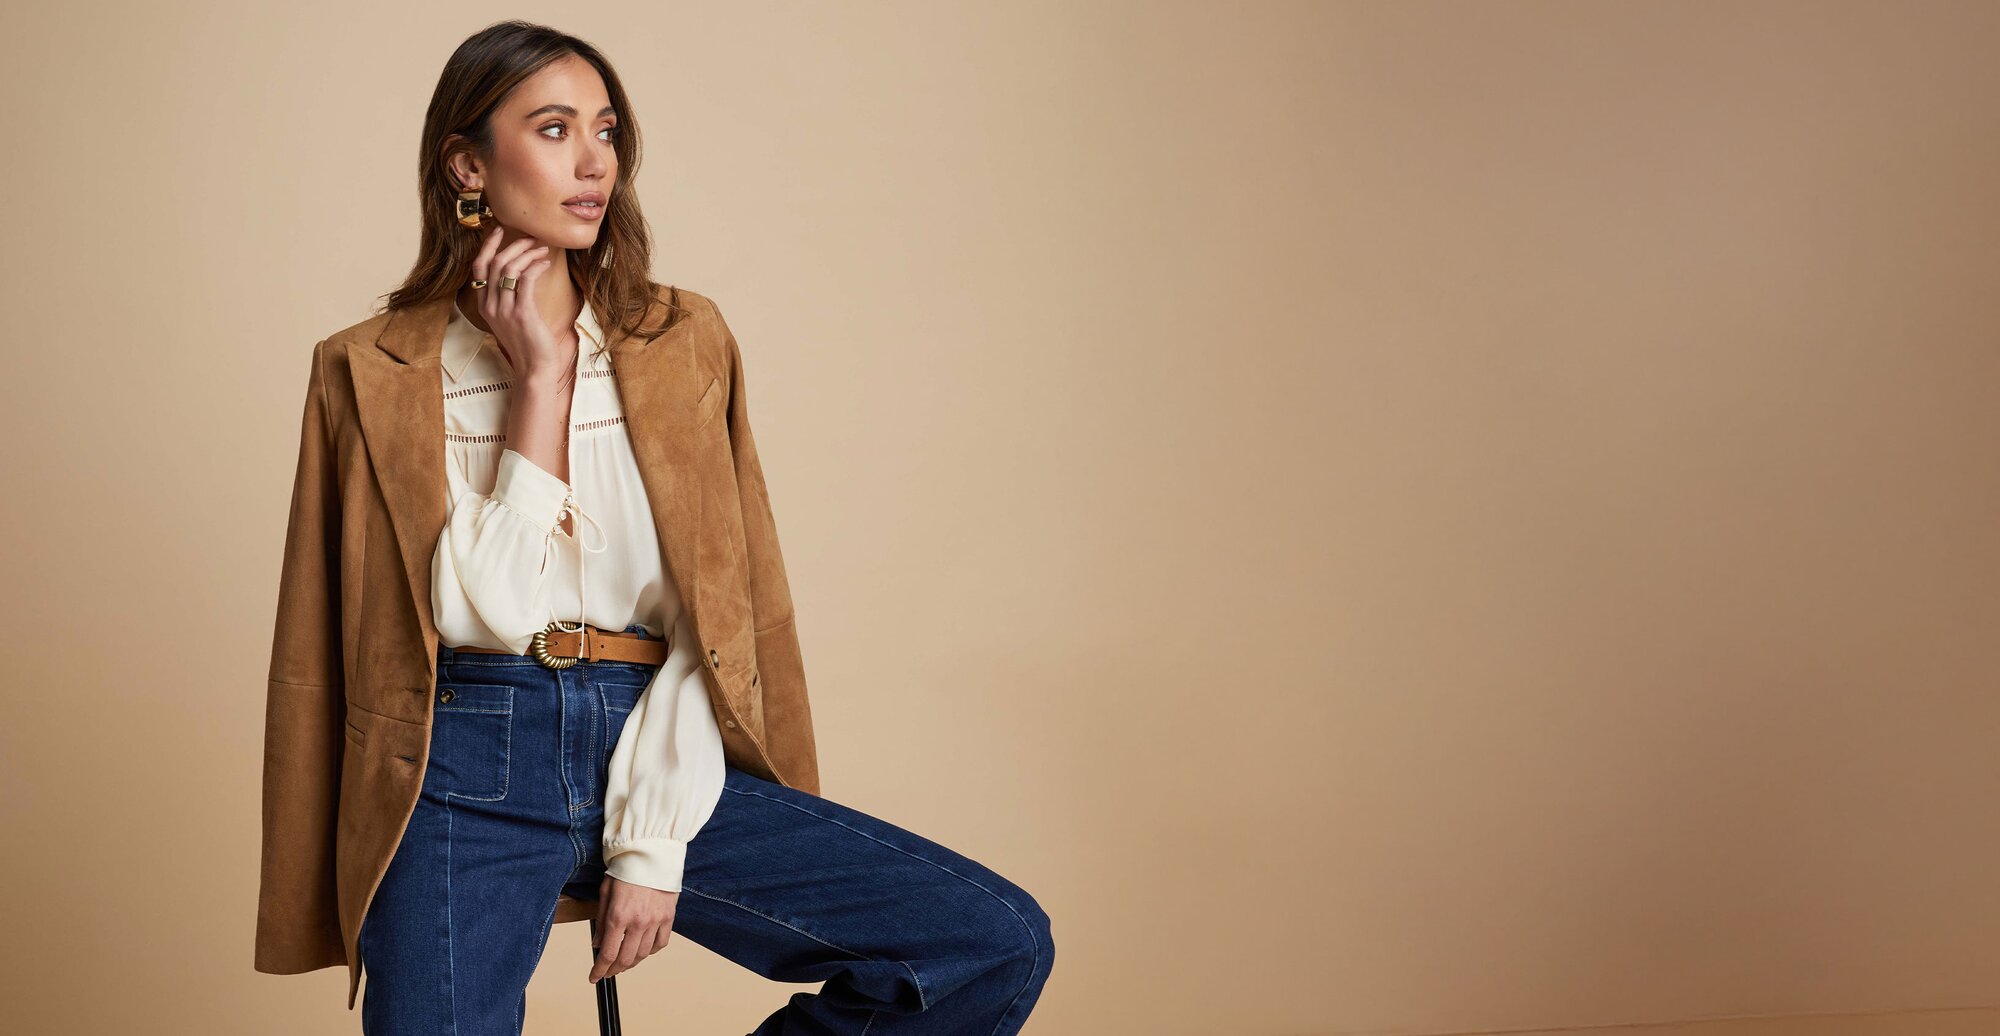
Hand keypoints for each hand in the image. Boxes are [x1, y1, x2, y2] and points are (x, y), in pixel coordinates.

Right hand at [469, 224, 573, 382]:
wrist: (534, 370)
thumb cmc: (528, 344)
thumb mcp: (512, 318)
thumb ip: (510, 297)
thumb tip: (521, 273)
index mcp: (484, 306)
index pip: (479, 268)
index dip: (488, 246)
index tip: (500, 231)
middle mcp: (490, 306)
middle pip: (493, 263)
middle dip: (512, 245)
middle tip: (530, 237)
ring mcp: (504, 310)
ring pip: (508, 269)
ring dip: (526, 253)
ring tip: (542, 248)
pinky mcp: (522, 314)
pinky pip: (526, 280)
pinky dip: (535, 266)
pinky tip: (545, 263)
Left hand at [591, 873, 677, 982]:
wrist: (652, 853)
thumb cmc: (627, 868)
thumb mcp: (605, 892)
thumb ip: (601, 921)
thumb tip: (597, 943)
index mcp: (619, 916)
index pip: (608, 954)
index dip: (599, 970)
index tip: (594, 977)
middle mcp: (638, 922)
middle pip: (626, 959)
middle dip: (614, 969)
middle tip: (607, 971)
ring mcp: (656, 921)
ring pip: (643, 954)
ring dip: (631, 963)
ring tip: (624, 962)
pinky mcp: (668, 917)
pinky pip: (661, 943)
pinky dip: (651, 951)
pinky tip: (644, 949)